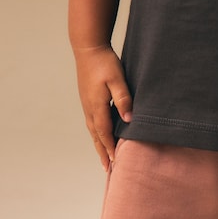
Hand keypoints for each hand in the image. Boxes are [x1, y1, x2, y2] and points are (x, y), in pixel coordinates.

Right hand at [74, 45, 132, 169]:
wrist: (88, 47)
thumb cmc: (105, 62)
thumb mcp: (117, 79)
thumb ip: (123, 99)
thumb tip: (128, 119)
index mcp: (97, 107)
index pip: (105, 133)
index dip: (110, 149)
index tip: (116, 162)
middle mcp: (90, 109)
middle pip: (97, 137)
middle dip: (103, 154)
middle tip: (108, 170)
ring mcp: (87, 106)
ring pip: (93, 132)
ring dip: (99, 147)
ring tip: (104, 159)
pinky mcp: (88, 102)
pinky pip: (92, 124)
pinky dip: (97, 136)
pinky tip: (100, 139)